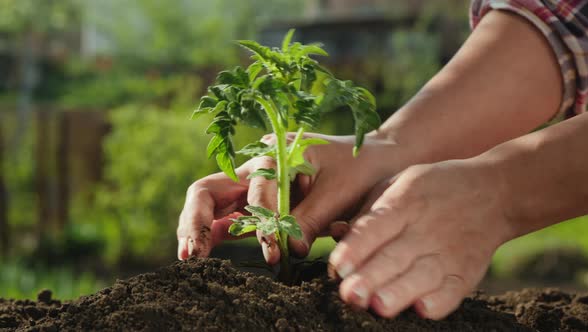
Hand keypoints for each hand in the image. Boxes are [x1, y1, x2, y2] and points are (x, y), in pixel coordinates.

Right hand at [177, 133, 400, 263]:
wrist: (374, 162)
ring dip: (199, 229)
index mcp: (274, 155)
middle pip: (209, 190)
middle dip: (197, 220)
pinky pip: (228, 218)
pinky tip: (202, 253)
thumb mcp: (337, 192)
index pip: (254, 191)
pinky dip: (214, 234)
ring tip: (190, 257)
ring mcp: (253, 187)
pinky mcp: (258, 204)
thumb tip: (290, 251)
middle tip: (192, 253)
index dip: (262, 223)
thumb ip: (310, 219)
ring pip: (211, 204)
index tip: (275, 251)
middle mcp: (256, 169)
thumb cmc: (358, 167)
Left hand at [329, 159, 512, 318]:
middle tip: (349, 294)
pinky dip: (439, 301)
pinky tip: (422, 309)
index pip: (375, 227)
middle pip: (394, 256)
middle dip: (370, 277)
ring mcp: (448, 252)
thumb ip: (366, 212)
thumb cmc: (430, 189)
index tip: (337, 266)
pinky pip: (453, 291)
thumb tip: (334, 234)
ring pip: (421, 276)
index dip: (355, 248)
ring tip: (379, 306)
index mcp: (403, 202)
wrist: (494, 191)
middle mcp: (424, 229)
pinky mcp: (467, 272)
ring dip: (399, 292)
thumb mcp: (397, 183)